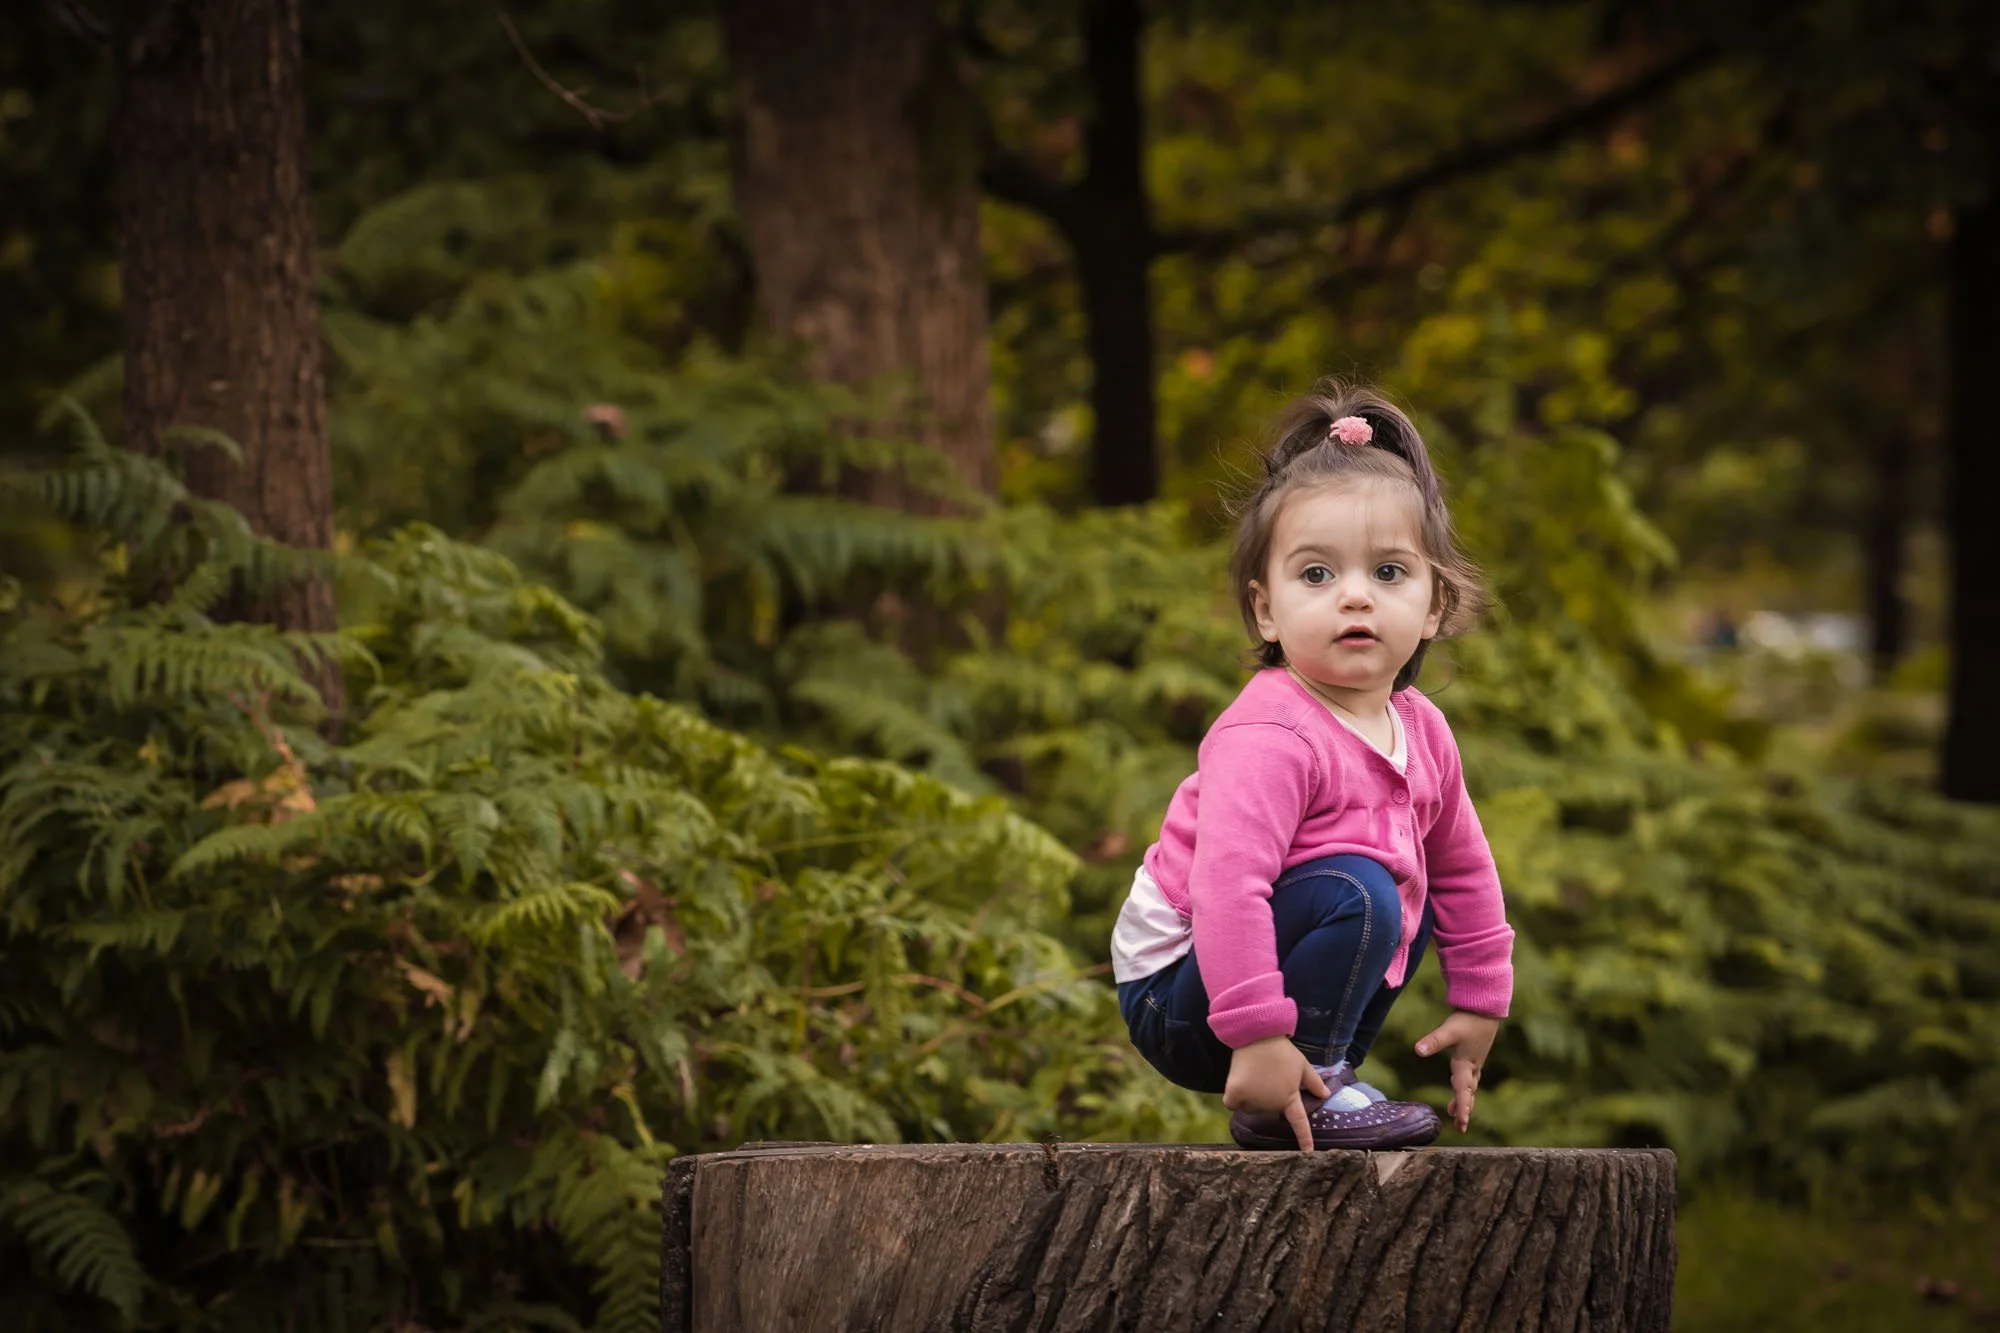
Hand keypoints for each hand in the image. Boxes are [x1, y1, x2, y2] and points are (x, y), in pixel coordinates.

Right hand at [1224, 1036, 1330, 1152]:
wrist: (1257, 1035)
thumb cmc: (1282, 1050)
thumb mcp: (1303, 1065)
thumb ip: (1314, 1082)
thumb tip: (1326, 1095)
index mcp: (1289, 1097)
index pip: (1299, 1123)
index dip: (1304, 1138)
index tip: (1307, 1153)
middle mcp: (1271, 1103)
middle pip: (1267, 1111)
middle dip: (1267, 1099)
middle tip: (1267, 1077)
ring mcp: (1252, 1099)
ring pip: (1249, 1108)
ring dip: (1249, 1098)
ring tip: (1253, 1076)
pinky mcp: (1235, 1093)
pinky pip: (1232, 1104)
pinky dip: (1233, 1097)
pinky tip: (1237, 1083)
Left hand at [1415, 1011, 1499, 1132]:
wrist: (1485, 1010)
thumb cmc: (1468, 1020)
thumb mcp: (1449, 1030)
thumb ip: (1433, 1041)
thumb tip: (1417, 1050)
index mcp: (1466, 1065)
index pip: (1463, 1091)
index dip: (1462, 1107)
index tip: (1462, 1123)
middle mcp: (1471, 1067)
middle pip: (1468, 1093)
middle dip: (1464, 1110)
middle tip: (1460, 1127)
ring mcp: (1474, 1063)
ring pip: (1469, 1087)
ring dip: (1464, 1101)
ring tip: (1456, 1114)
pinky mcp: (1473, 1058)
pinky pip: (1470, 1079)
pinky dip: (1465, 1089)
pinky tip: (1458, 1087)